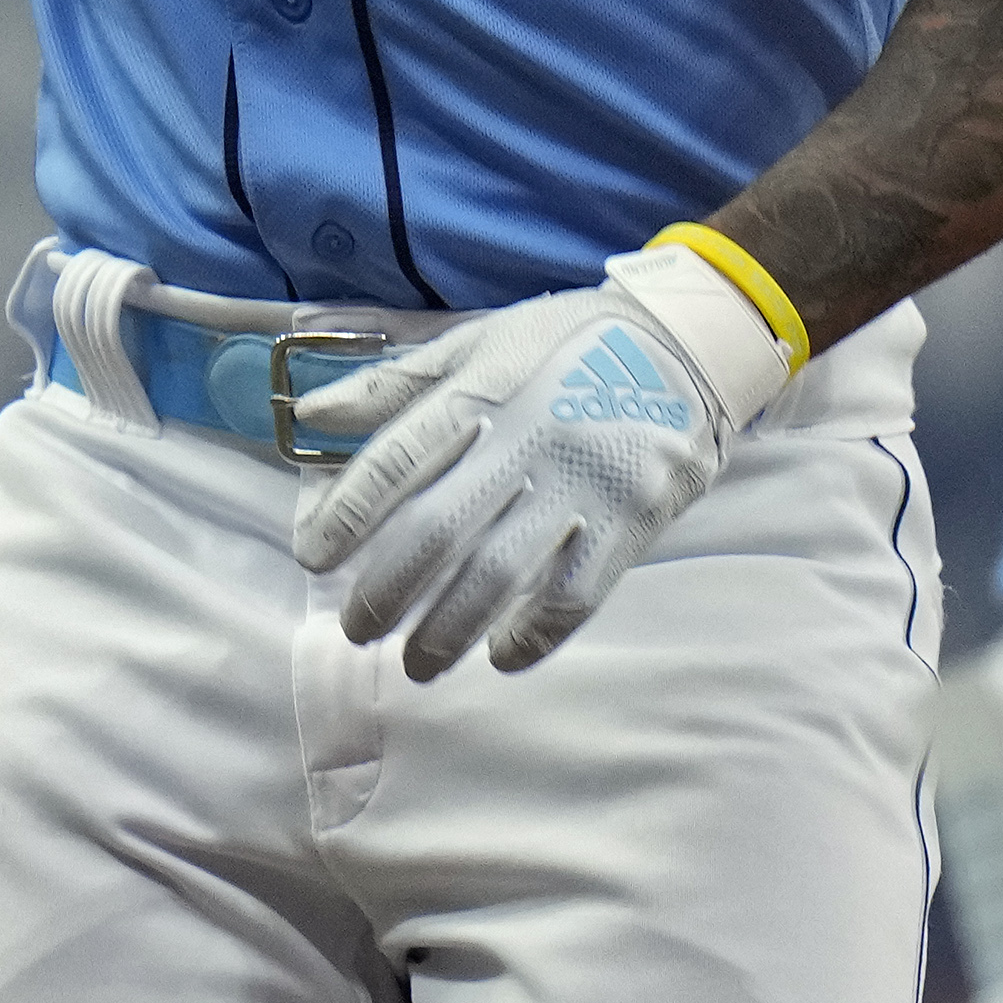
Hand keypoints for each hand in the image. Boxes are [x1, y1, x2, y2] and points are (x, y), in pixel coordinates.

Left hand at [289, 240, 796, 677]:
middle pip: (439, 529)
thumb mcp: (482, 340)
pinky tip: (501, 654)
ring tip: (416, 663)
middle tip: (357, 628)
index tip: (314, 555)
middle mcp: (529, 436)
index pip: (400, 458)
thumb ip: (397, 382)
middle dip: (386, 590)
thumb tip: (311, 415)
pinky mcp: (634, 517)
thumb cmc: (569, 342)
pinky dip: (532, 636)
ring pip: (499, 574)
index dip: (347, 512)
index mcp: (485, 389)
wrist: (690, 341)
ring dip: (446, 631)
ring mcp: (585, 481)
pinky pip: (575, 595)